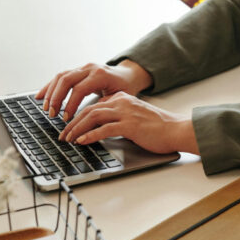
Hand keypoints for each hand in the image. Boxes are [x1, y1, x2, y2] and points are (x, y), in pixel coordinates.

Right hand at [35, 59, 152, 121]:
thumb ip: (104, 105)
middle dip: (56, 98)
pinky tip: (40, 96)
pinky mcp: (77, 70)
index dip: (70, 104)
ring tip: (46, 108)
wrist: (127, 75)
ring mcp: (82, 68)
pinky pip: (60, 76)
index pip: (79, 89)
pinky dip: (49, 86)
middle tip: (52, 114)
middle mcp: (90, 68)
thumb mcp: (120, 97)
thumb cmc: (125, 87)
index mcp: (100, 75)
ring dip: (50, 93)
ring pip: (61, 76)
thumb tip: (90, 120)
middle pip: (66, 79)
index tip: (66, 118)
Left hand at [58, 92, 198, 154]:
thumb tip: (99, 128)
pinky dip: (90, 135)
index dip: (78, 116)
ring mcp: (126, 112)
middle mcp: (122, 102)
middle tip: (63, 135)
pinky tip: (82, 142)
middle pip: (90, 110)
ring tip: (68, 139)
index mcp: (122, 98)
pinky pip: (104, 129)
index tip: (69, 127)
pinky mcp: (130, 125)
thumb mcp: (134, 117)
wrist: (176, 130)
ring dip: (77, 129)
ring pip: (93, 117)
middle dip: (73, 123)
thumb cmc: (157, 127)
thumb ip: (118, 118)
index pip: (94, 105)